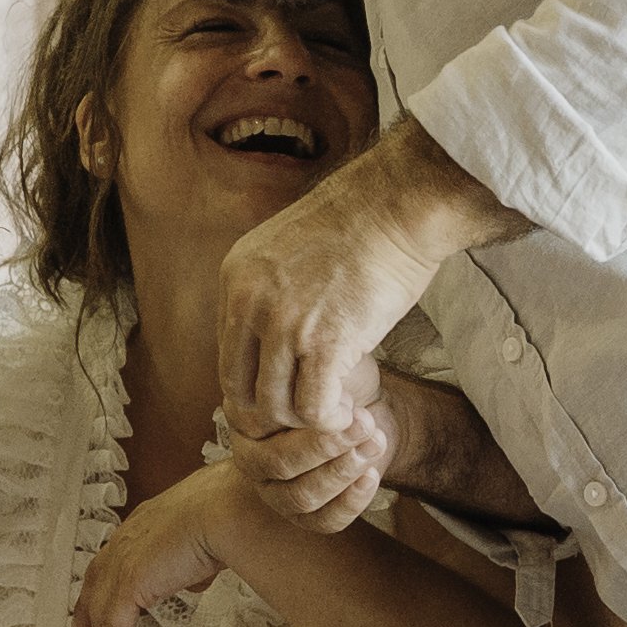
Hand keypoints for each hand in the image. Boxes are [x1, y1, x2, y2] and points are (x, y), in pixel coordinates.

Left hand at [72, 464, 252, 626]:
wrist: (225, 508)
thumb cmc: (228, 510)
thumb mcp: (208, 536)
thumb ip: (194, 559)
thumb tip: (196, 577)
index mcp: (146, 523)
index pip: (115, 553)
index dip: (105, 576)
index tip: (99, 593)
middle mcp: (129, 538)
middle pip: (97, 579)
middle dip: (87, 606)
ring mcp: (124, 561)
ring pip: (104, 610)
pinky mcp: (128, 584)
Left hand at [218, 173, 444, 437]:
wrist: (398, 204)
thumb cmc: (361, 224)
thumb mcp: (289, 250)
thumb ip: (271, 291)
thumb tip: (274, 337)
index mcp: (236, 279)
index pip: (228, 359)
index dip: (258, 388)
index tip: (291, 394)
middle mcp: (249, 303)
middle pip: (240, 391)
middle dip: (275, 415)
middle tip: (310, 414)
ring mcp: (284, 324)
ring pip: (275, 408)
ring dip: (307, 421)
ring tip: (336, 413)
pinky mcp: (324, 342)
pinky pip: (314, 409)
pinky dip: (332, 422)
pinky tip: (350, 414)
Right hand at [226, 355, 392, 532]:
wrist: (367, 412)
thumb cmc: (341, 385)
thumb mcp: (328, 365)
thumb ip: (314, 374)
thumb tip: (319, 387)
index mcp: (245, 418)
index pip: (262, 426)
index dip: (305, 417)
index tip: (345, 401)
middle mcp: (251, 457)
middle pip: (278, 463)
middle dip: (326, 446)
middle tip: (363, 423)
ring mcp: (274, 491)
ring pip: (300, 497)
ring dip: (342, 472)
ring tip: (373, 443)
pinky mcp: (304, 515)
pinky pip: (324, 521)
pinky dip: (351, 501)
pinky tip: (371, 474)